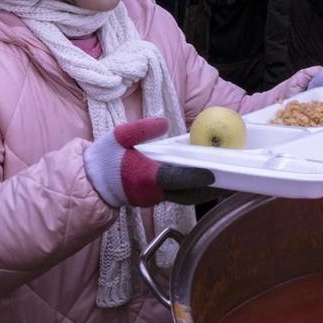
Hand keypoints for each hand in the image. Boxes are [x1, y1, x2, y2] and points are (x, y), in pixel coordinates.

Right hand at [85, 117, 214, 207]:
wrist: (92, 182)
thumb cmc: (104, 159)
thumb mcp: (118, 136)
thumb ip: (141, 129)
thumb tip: (164, 123)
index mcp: (145, 177)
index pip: (176, 179)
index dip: (195, 178)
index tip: (213, 174)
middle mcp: (152, 192)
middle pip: (187, 195)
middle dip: (209, 190)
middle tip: (231, 182)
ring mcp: (153, 198)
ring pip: (184, 198)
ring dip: (204, 192)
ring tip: (223, 182)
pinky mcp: (153, 199)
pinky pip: (178, 196)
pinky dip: (192, 191)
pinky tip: (203, 182)